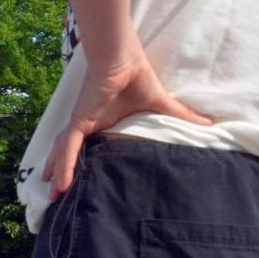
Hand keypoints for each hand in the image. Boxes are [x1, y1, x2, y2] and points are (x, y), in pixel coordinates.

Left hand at [45, 45, 210, 199]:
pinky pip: (68, 148)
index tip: (82, 182)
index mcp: (103, 124)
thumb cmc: (136, 78)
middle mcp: (89, 126)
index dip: (84, 163)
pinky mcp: (79, 122)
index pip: (91, 148)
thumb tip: (206, 126)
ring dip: (59, 174)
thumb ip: (178, 117)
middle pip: (72, 154)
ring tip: (52, 196)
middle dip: (63, 173)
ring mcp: (81, 124)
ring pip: (65, 154)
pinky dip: (64, 165)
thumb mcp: (159, 106)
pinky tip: (59, 184)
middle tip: (55, 196)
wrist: (123, 60)